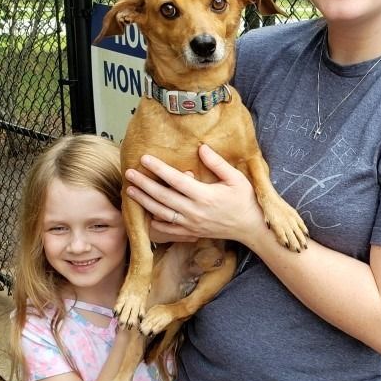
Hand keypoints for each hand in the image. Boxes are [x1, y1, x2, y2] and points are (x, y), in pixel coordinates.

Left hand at [125, 144, 265, 243]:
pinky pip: (168, 229)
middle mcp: (194, 211)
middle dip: (144, 184)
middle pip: (162, 196)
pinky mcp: (191, 233)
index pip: (176, 180)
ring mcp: (191, 224)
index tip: (145, 158)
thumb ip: (217, 163)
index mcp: (204, 195)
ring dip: (144, 201)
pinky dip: (155, 222)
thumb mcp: (236, 178)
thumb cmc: (245, 200)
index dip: (159, 169)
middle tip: (129, 173)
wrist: (250, 227)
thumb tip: (201, 147)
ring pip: (161, 213)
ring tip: (130, 190)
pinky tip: (146, 214)